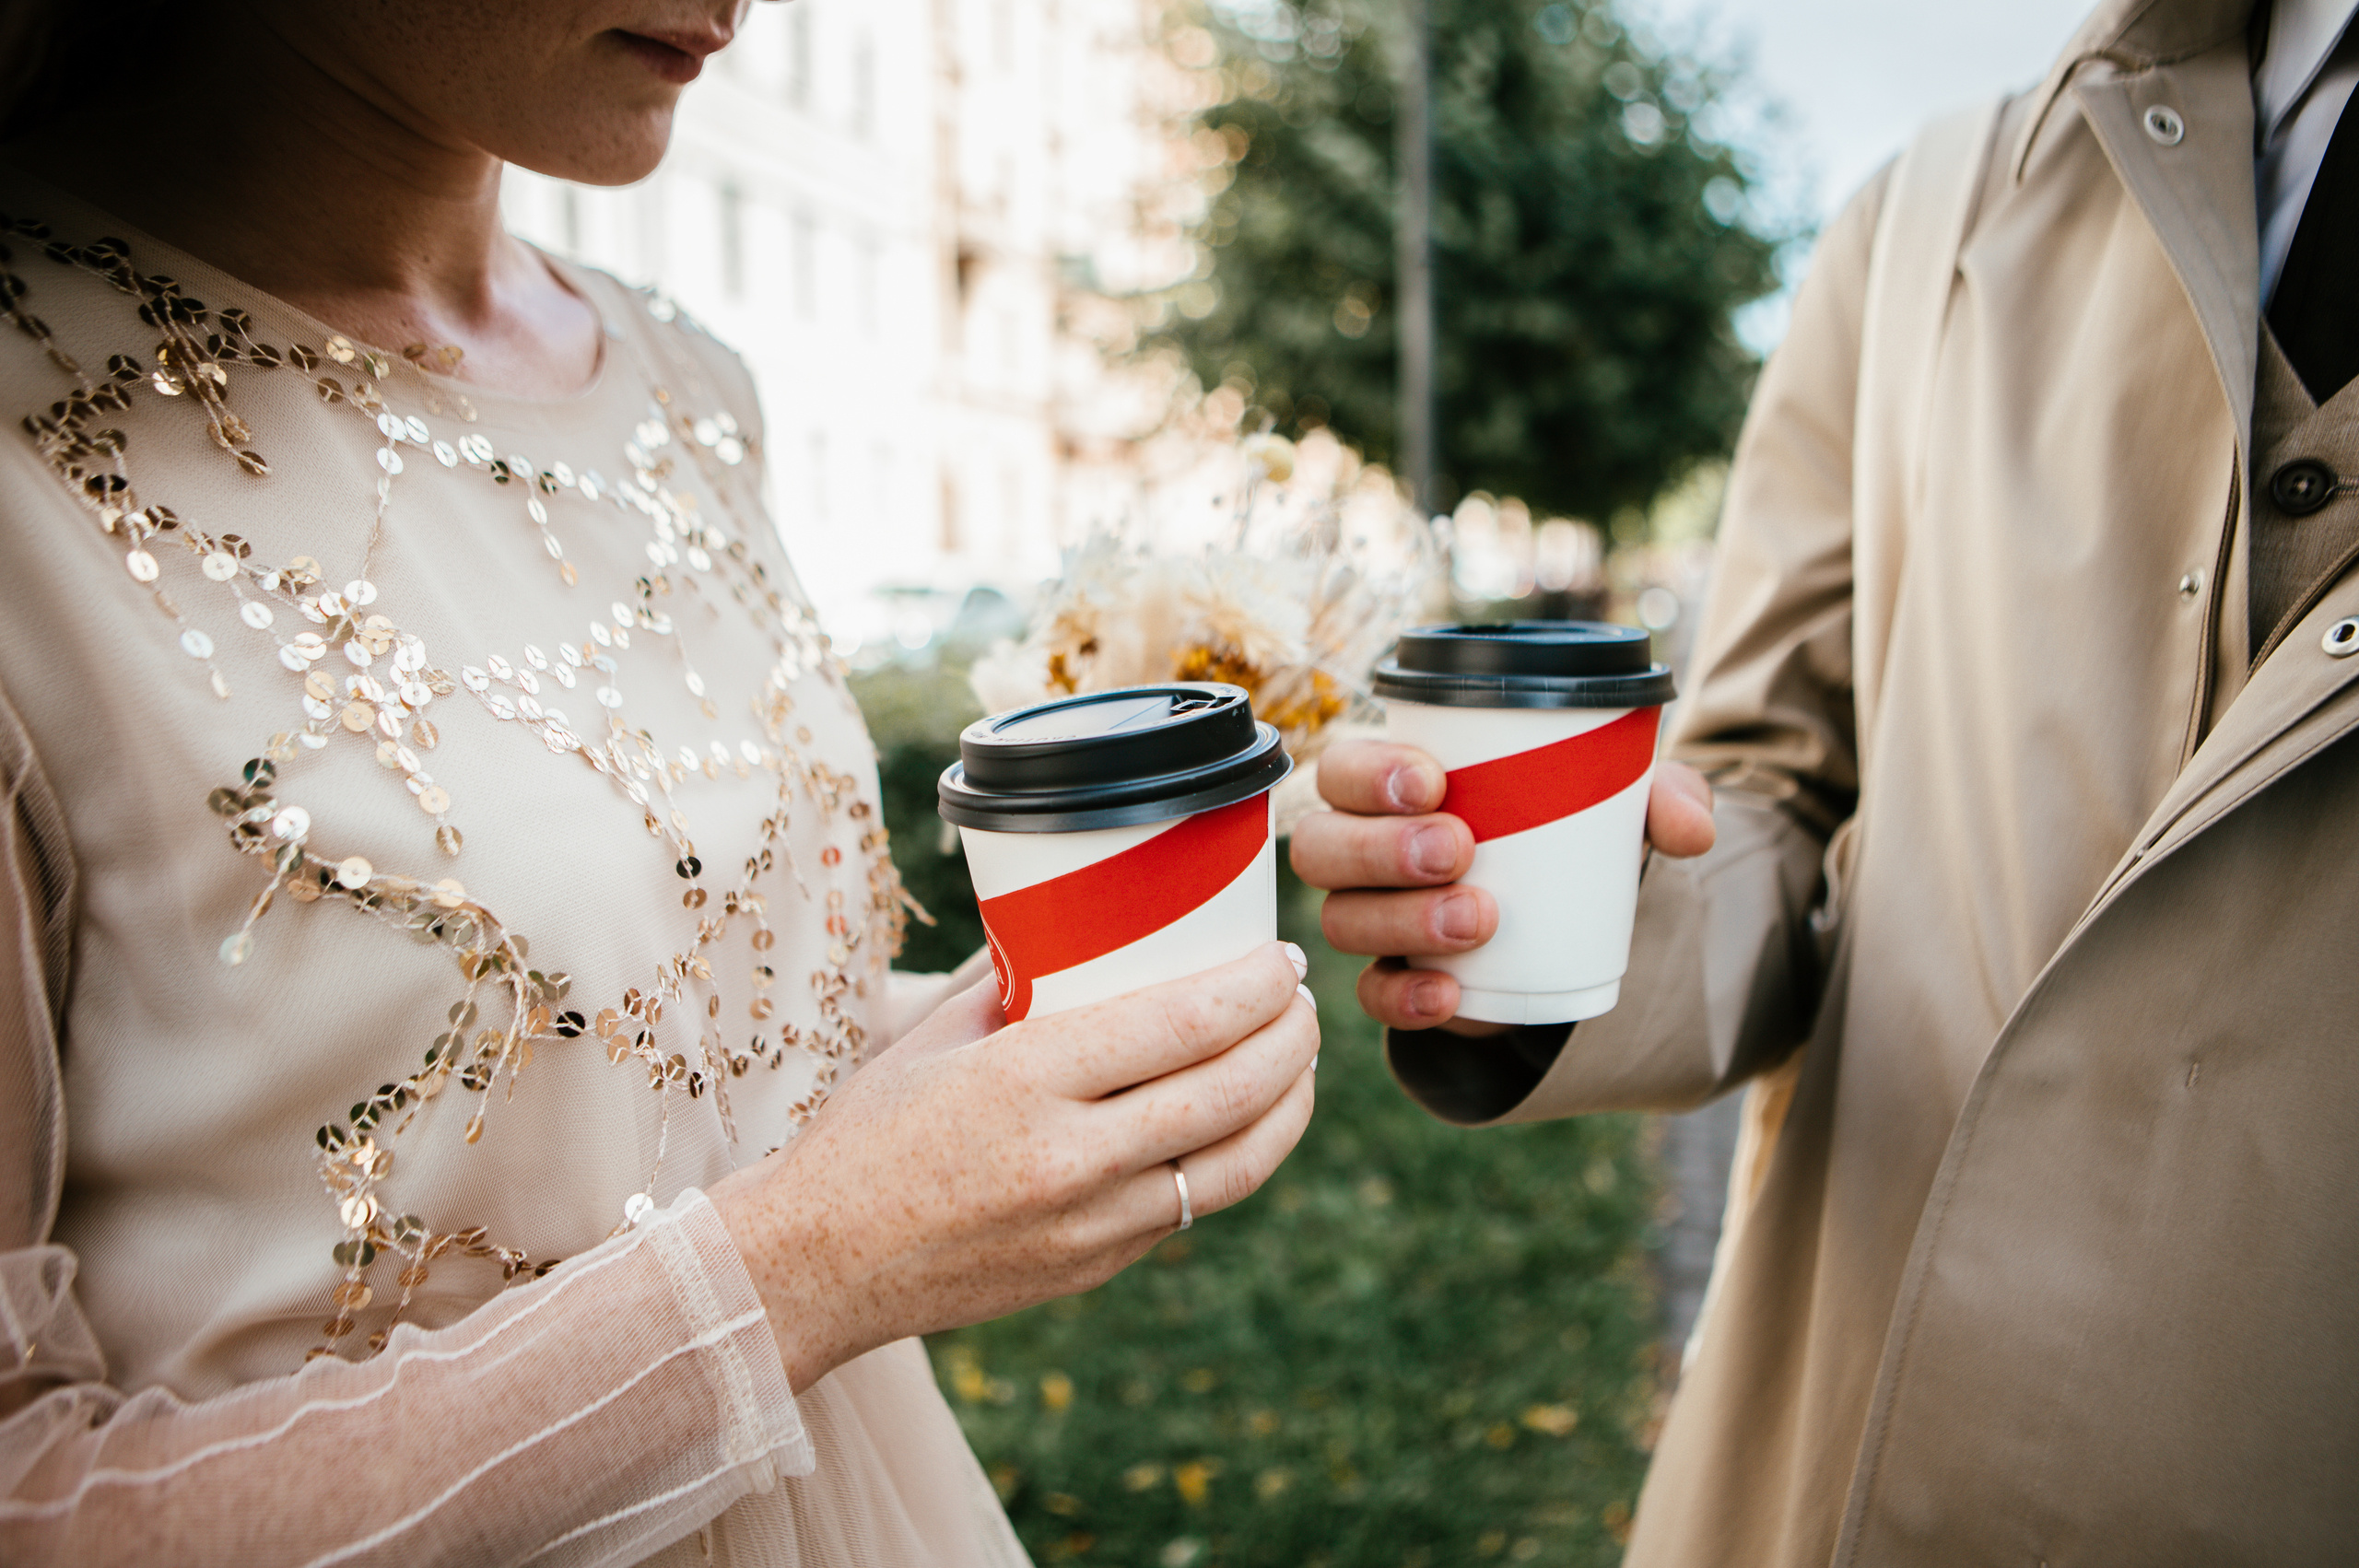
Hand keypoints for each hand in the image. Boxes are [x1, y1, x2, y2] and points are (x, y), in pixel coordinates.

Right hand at [710, 942, 1318, 1390]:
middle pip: (1228, 1094)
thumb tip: (1087, 934)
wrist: (818, 1265)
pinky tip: (1246, 1123)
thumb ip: (1017, 986)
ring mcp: (1089, 1225)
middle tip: (1303, 1000)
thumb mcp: (933, 1037)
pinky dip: (1235, 1158)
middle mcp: (1069, 1159)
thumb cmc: (867, 1135)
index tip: (1280, 958)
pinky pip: (1191, 1208)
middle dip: (1289, 1039)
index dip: (1253, 990)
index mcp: (1025, 1082)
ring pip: (1234, 1166)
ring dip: (1287, 1108)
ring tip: (1299, 1063)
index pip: (1180, 1026)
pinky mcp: (1095, 1268)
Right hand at [1289, 740, 1714, 1033]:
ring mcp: (1372, 920)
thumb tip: (1690, 829)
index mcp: (1393, 786)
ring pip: (1342, 920)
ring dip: (1402, 920)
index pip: (1343, 769)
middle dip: (1379, 848)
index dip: (1368, 773)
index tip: (1433, 782)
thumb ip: (1663, 795)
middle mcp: (1362, 851)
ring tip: (1480, 919)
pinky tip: (1450, 994)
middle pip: (1322, 848)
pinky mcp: (1395, 982)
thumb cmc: (1568, 830)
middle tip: (1458, 849)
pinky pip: (1372, 997)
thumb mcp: (1620, 804)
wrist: (1569, 922)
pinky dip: (1406, 998)